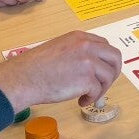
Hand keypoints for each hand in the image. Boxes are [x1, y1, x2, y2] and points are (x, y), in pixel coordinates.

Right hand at [0, 31, 123, 111]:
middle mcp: (86, 46)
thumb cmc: (35, 67)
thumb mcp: (59, 48)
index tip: (102, 71)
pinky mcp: (86, 78)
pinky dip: (91, 98)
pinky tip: (81, 101)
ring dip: (101, 88)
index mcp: (79, 37)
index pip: (104, 45)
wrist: (23, 78)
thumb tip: (93, 67)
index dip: (106, 60)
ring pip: (109, 76)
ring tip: (87, 95)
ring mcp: (88, 61)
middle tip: (104, 84)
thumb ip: (77, 52)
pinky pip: (98, 91)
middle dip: (113, 72)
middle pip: (114, 57)